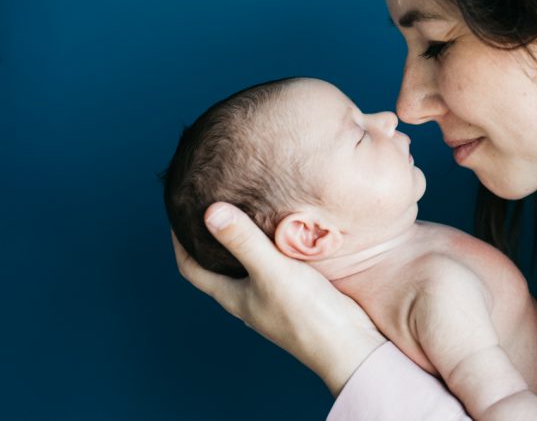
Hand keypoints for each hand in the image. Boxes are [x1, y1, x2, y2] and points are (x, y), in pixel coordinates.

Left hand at [171, 202, 385, 395]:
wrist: (347, 343)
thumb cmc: (306, 314)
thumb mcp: (271, 271)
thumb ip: (244, 242)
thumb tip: (210, 212)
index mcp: (232, 296)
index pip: (191, 268)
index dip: (179, 242)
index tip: (178, 214)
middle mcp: (247, 298)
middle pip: (218, 266)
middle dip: (212, 238)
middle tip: (214, 205)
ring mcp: (272, 297)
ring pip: (248, 265)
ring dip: (244, 241)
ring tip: (249, 211)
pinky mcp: (296, 293)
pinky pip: (275, 265)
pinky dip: (272, 246)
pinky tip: (285, 232)